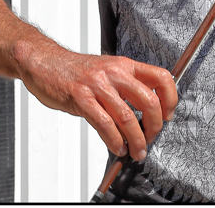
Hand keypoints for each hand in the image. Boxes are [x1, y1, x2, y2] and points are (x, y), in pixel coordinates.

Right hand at [12, 40, 177, 161]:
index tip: (167, 116)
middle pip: (148, 101)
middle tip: (150, 138)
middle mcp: (115, 72)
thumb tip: (146, 113)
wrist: (44, 62)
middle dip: (154, 126)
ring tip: (136, 151)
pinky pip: (104, 123)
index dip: (170, 99)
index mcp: (125, 65)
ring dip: (136, 140)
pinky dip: (114, 140)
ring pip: (127, 116)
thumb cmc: (76, 71)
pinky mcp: (80, 97)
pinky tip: (117, 147)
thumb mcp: (108, 71)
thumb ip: (126, 87)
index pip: (161, 77)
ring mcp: (97, 84)